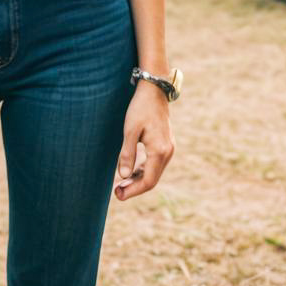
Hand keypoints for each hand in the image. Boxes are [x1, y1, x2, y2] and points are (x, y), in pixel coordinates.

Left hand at [114, 84, 174, 200]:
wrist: (154, 90)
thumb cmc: (140, 108)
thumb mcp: (130, 129)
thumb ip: (127, 153)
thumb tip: (123, 176)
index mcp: (160, 151)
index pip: (148, 181)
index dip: (133, 190)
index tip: (118, 195)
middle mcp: (168, 152)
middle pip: (152, 180)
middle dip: (134, 188)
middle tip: (116, 193)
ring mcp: (168, 149)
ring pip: (154, 173)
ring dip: (138, 180)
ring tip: (121, 185)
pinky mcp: (165, 144)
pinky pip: (155, 164)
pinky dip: (143, 170)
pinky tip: (131, 171)